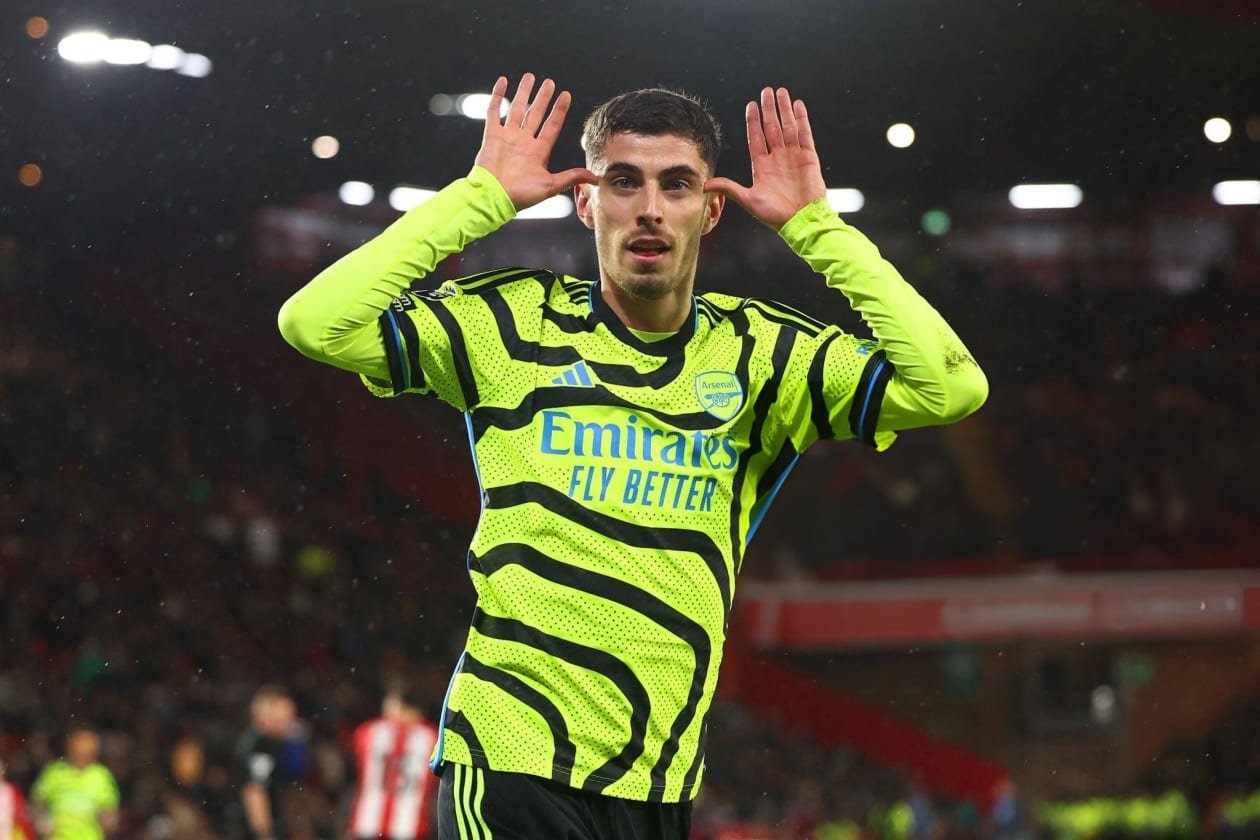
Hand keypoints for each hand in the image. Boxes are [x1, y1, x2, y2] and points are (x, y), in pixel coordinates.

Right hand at [473, 73, 597, 210]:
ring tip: (530, 76)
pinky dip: (498, 96)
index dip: (559, 111)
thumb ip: (572, 177)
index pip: (552, 126)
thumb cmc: (520, 196)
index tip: (566, 95)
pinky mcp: (492, 136)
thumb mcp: (550, 185)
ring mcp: (507, 138)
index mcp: (538, 153)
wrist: (493, 198)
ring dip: (524, 93)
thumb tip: (596, 178)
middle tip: (550, 82)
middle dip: (543, 98)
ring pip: (517, 109)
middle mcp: (523, 143)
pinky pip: (494, 111)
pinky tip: (503, 81)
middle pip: (536, 114)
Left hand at [704, 87, 826, 229]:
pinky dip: (801, 119)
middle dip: (768, 109)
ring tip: (780, 91)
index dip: (753, 121)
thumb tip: (704, 185)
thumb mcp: (748, 200)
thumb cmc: (775, 216)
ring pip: (788, 127)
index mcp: (762, 167)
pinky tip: (797, 105)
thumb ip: (728, 188)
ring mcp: (793, 157)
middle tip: (766, 91)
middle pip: (772, 128)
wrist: (801, 222)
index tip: (750, 105)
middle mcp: (778, 159)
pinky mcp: (808, 158)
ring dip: (784, 109)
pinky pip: (804, 134)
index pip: (756, 137)